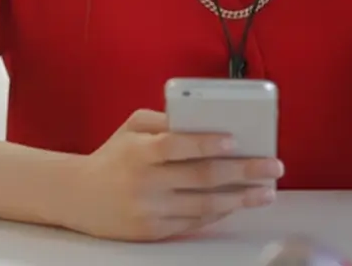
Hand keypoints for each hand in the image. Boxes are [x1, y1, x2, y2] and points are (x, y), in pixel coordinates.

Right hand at [66, 109, 282, 240]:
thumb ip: (165, 121)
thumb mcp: (132, 127)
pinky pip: (195, 222)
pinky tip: (239, 203)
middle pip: (201, 177)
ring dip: (241, 197)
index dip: (205, 143)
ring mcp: (151, 210)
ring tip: (267, 191)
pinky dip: (220, 212)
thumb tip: (205, 119)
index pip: (176, 145)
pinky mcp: (154, 232)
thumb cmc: (113, 155)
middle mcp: (146, 182)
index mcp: (140, 151)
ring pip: (204, 205)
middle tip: (272, 166)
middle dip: (243, 171)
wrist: (78, 196)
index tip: (234, 140)